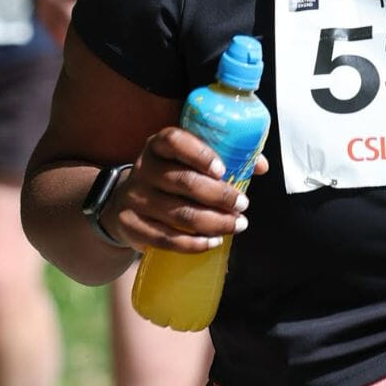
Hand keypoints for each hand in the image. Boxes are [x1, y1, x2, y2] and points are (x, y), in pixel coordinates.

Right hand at [33, 0, 114, 43]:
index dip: (101, 5)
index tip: (121, 15)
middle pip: (75, 15)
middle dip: (96, 27)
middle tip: (121, 37)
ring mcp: (43, 7)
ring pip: (66, 30)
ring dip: (85, 41)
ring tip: (109, 50)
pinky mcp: (43, 19)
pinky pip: (58, 37)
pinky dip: (74, 47)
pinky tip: (92, 56)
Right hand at [100, 128, 270, 252]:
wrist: (125, 202)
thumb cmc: (170, 178)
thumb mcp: (187, 161)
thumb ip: (224, 156)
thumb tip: (260, 166)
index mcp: (158, 145)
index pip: (174, 141)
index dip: (200, 154)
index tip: (223, 170)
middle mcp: (143, 167)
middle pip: (183, 182)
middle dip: (219, 196)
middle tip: (243, 205)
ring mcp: (134, 197)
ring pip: (179, 214)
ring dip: (214, 222)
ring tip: (237, 225)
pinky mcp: (129, 224)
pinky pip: (164, 238)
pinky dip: (193, 244)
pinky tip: (213, 241)